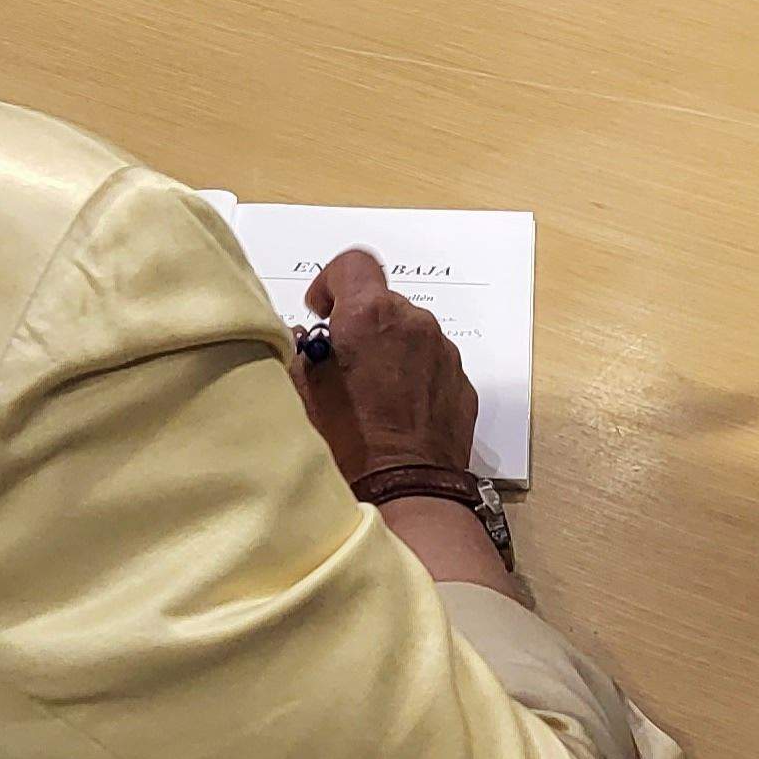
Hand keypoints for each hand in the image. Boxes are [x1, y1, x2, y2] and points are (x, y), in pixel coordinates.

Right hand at [287, 251, 477, 479]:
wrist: (403, 494)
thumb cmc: (347, 446)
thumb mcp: (298, 393)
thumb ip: (297, 351)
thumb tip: (302, 339)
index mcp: (370, 315)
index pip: (352, 264)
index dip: (331, 282)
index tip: (321, 310)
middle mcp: (414, 324)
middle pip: (382, 302)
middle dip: (359, 325)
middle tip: (339, 363)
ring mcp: (443, 354)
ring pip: (409, 335)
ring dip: (388, 351)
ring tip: (368, 395)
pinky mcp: (462, 385)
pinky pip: (431, 366)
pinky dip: (413, 377)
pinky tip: (394, 412)